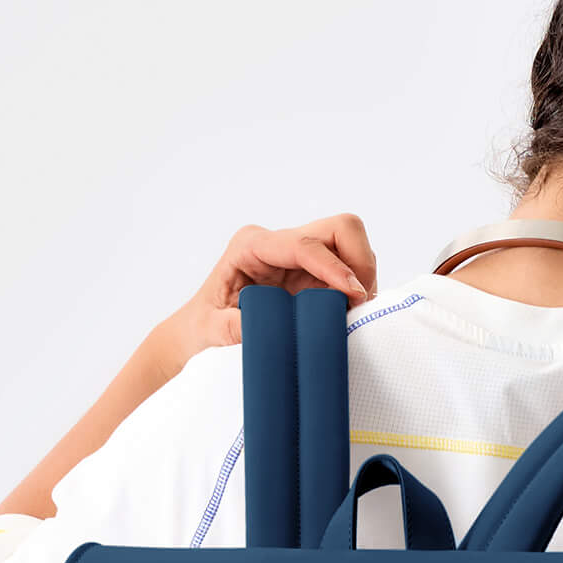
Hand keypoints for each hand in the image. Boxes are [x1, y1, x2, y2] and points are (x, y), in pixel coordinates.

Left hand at [156, 215, 377, 372]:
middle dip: (360, 262)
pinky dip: (358, 291)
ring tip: (354, 315)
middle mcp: (279, 244)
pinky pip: (349, 272)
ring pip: (350, 246)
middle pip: (340, 229)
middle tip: (361, 303)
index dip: (335, 266)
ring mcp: (299, 257)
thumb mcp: (209, 330)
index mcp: (252, 246)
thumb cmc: (201, 328)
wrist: (200, 333)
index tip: (354, 294)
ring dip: (362, 278)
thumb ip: (234, 328)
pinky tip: (349, 315)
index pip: (305, 244)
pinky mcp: (313, 275)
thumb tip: (268, 328)